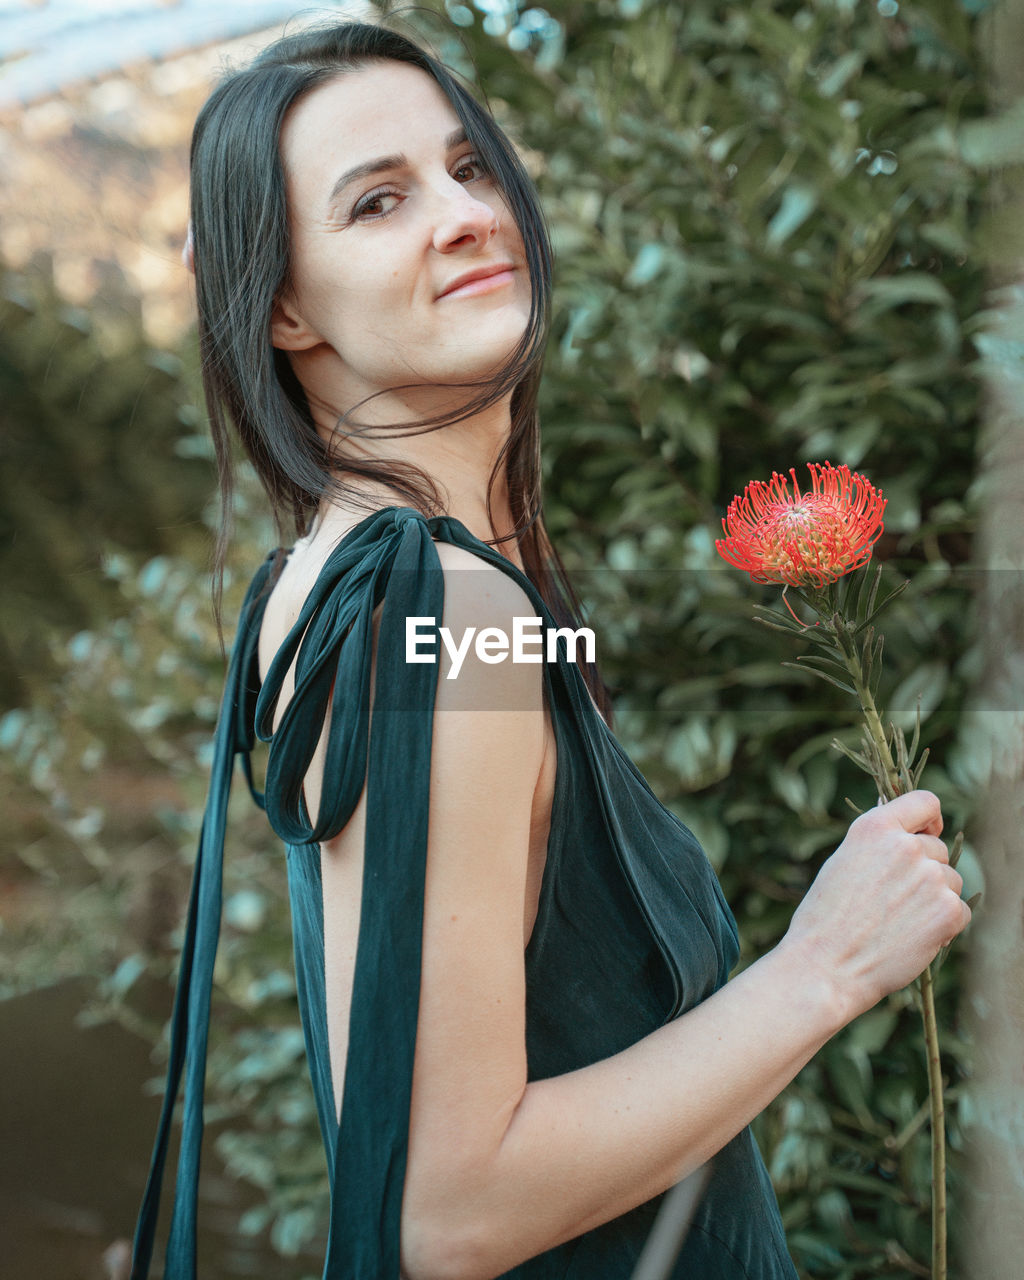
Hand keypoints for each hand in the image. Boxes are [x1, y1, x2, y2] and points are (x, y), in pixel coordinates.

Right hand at [781, 790, 970, 1021]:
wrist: (827, 966)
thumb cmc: (826, 917)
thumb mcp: (844, 861)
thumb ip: (877, 840)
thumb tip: (901, 820)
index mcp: (874, 827)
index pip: (924, 802)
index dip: (928, 819)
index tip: (926, 833)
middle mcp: (906, 846)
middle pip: (938, 848)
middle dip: (925, 870)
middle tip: (894, 900)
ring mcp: (931, 877)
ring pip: (951, 880)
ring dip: (935, 897)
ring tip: (899, 921)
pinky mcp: (948, 911)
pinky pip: (960, 910)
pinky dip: (944, 924)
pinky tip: (913, 937)